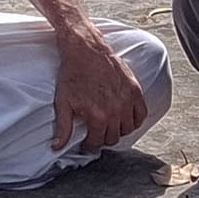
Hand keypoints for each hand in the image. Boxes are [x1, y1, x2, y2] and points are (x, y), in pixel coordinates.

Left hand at [51, 33, 147, 151]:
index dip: (89, 144)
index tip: (87, 142)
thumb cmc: (74, 74)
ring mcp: (127, 101)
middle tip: (97, 133)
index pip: (97, 142)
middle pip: (113, 138)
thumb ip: (63, 127)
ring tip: (109, 126)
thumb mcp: (63, 103)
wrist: (86, 51)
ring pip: (128, 129)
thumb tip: (58, 146)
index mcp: (98, 116)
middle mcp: (115, 111)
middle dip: (103, 138)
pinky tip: (125, 118)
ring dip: (119, 130)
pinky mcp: (135, 90)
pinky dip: (135, 120)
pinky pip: (141, 114)